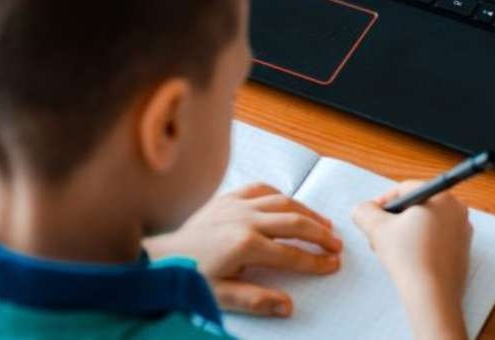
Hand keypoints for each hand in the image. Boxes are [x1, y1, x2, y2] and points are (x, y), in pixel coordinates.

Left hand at [145, 183, 341, 316]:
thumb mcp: (219, 296)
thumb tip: (287, 306)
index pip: (291, 254)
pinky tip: (290, 203)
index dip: (315, 260)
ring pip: (283, 201)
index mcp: (245, 245)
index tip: (333, 264)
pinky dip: (280, 194)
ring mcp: (236, 204)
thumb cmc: (187, 276)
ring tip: (324, 224)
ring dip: (307, 212)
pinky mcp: (226, 197)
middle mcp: (245, 219)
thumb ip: (255, 300)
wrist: (157, 256)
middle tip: (337, 245)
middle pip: (295, 222)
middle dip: (320, 234)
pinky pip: (260, 188)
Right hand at [352, 181, 471, 339]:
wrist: (432, 296)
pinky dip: (421, 244)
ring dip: (405, 232)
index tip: (371, 216)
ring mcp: (463, 231)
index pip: (405, 188)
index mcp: (441, 196)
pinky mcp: (463, 251)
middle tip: (378, 235)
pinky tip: (408, 260)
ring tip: (390, 249)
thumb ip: (364, 212)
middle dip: (394, 219)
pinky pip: (437, 239)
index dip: (383, 201)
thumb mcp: (377, 229)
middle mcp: (457, 209)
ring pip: (427, 223)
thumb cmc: (408, 258)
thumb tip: (362, 209)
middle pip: (417, 205)